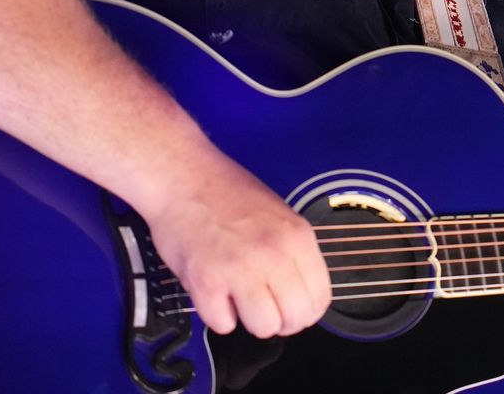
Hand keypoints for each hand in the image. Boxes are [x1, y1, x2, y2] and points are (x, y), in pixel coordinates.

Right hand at [139, 156, 332, 338]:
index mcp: (297, 237)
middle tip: (264, 307)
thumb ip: (293, 254)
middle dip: (281, 321)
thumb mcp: (279, 216)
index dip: (307, 311)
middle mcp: (273, 254)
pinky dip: (217, 315)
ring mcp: (240, 269)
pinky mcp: (206, 282)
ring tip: (237, 297)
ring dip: (249, 320)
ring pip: (264, 328)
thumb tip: (302, 294)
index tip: (291, 308)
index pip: (321, 298)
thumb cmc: (226, 193)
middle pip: (297, 318)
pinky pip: (223, 325)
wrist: (182, 177)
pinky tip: (214, 291)